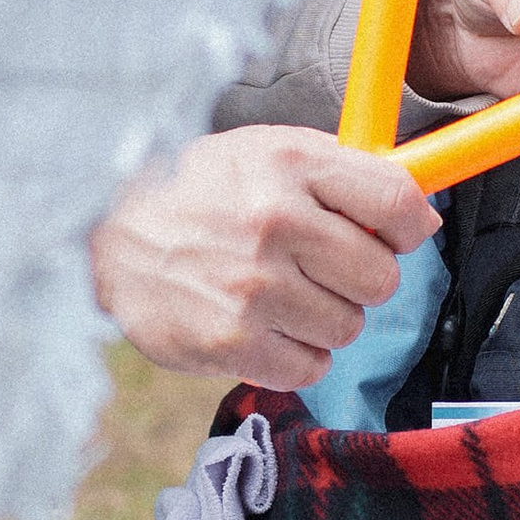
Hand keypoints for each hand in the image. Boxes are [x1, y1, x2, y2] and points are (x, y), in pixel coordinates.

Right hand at [92, 125, 438, 386]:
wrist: (105, 234)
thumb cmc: (195, 192)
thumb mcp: (263, 152)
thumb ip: (336, 172)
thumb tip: (415, 211)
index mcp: (290, 166)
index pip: (395, 202)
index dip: (411, 227)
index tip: (400, 235)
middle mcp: (275, 223)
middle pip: (381, 277)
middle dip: (362, 279)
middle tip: (325, 270)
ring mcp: (254, 287)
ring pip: (348, 326)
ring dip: (326, 319)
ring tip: (283, 298)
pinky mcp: (232, 341)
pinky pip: (310, 366)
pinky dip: (297, 356)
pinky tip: (267, 329)